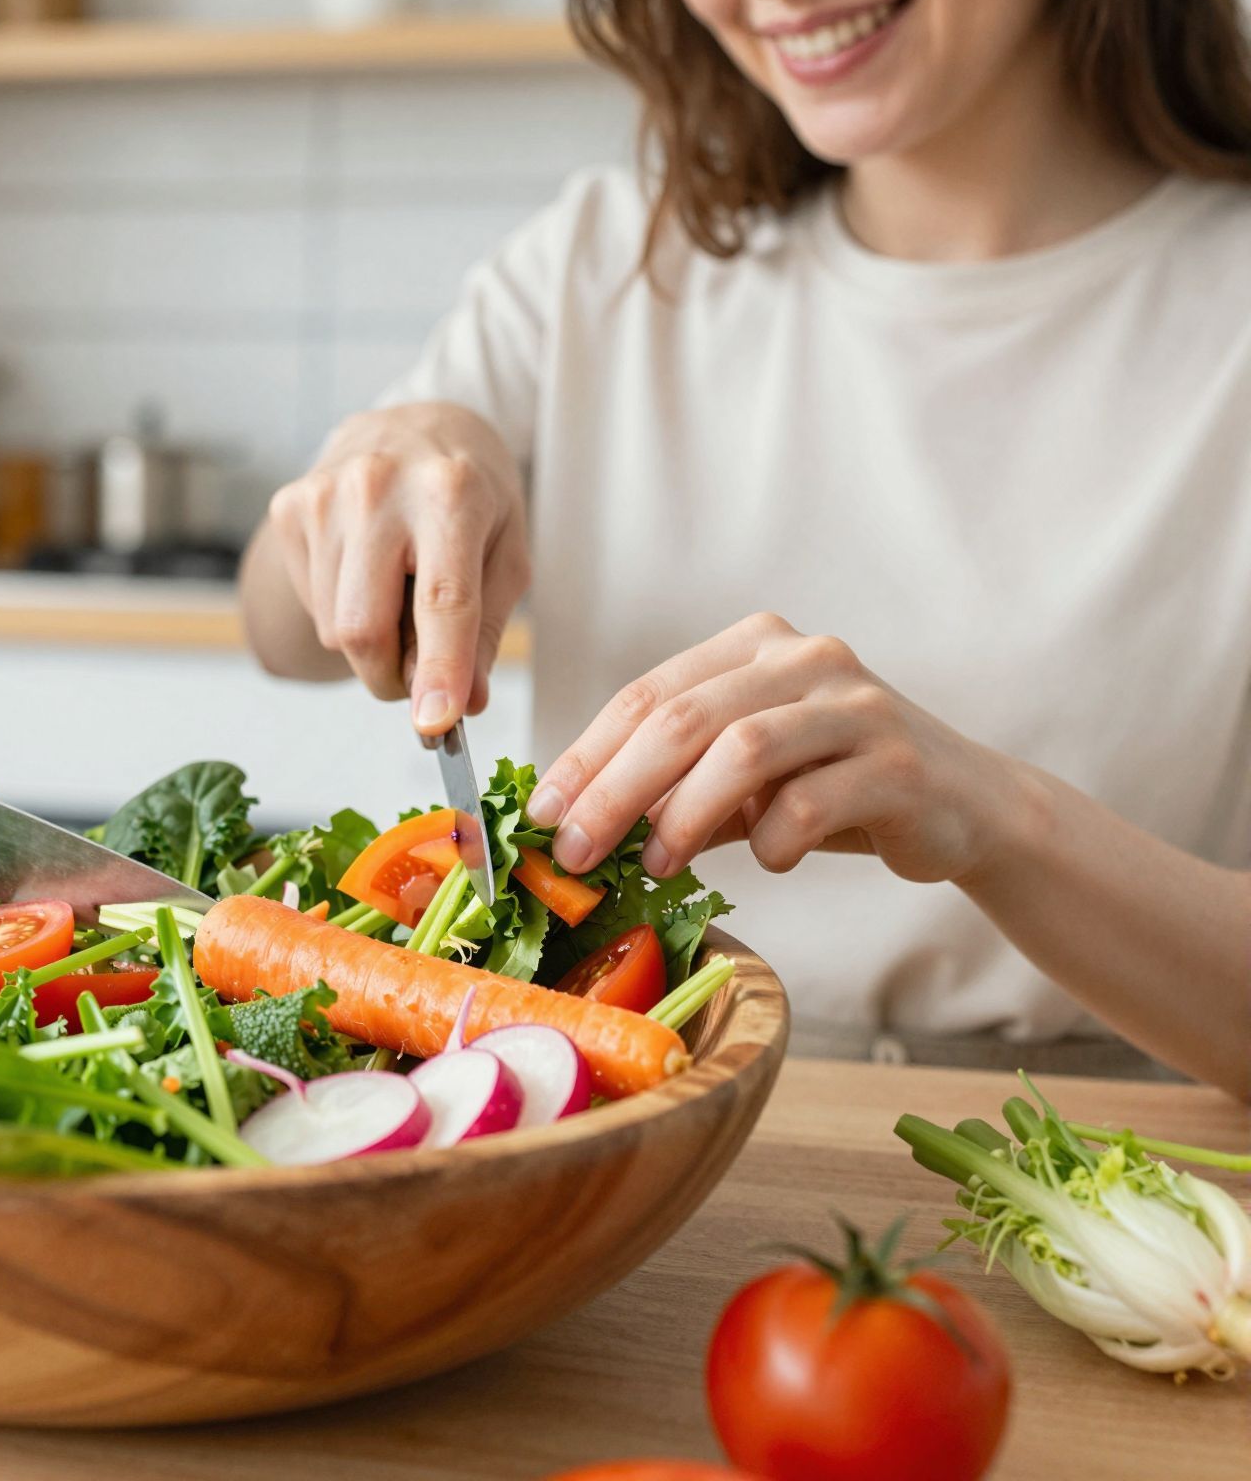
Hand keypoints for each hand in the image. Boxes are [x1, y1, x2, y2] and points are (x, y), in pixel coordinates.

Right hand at [263, 402, 528, 734]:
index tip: (434, 722)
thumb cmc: (472, 494)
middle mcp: (379, 486)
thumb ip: (485, 630)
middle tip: (418, 676)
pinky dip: (342, 610)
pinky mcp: (291, 507)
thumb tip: (464, 702)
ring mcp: (325, 494)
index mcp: (450, 493)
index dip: (439, 667)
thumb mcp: (506, 552)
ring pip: (336, 627)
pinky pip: (313, 603)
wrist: (415, 426)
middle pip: (365, 628)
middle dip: (391, 677)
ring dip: (370, 643)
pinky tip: (365, 570)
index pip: (441, 599)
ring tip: (396, 595)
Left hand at [526, 613, 1017, 884]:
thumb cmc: (837, 791)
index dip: (587, 757)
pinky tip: (765, 859)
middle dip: (614, 790)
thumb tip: (576, 830)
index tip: (542, 816)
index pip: (647, 695)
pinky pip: (810, 802)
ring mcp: (856, 705)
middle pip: (681, 719)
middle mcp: (805, 659)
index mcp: (755, 647)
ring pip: (741, 750)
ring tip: (656, 864)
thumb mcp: (746, 781)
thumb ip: (676, 789)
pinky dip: (771, 838)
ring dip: (684, 816)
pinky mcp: (898, 761)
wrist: (968, 808)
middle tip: (575, 852)